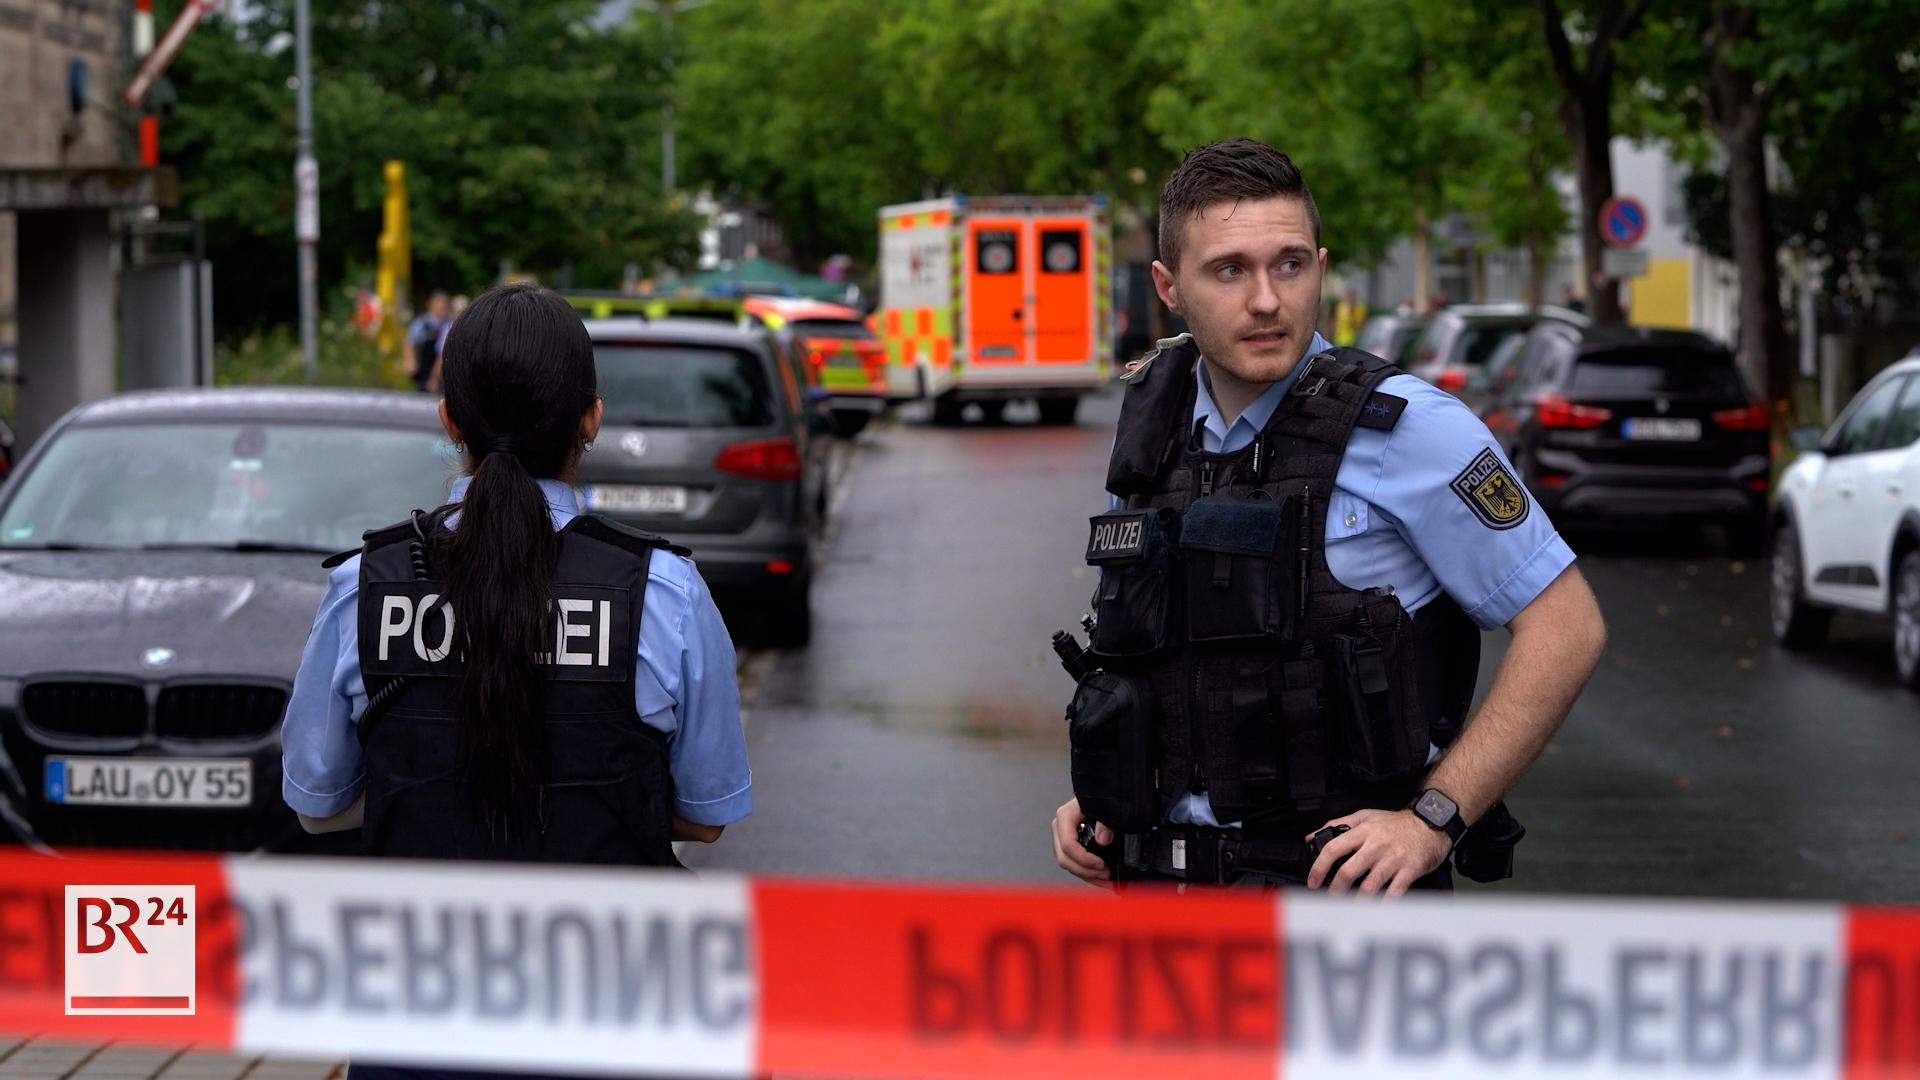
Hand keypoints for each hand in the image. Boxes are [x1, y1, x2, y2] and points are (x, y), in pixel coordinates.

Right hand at [1051, 797, 1113, 887]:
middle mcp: (1060, 827)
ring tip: (1106, 879)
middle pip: (1064, 858)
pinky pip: (1074, 863)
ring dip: (1087, 875)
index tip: (1101, 864)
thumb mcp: (1106, 805)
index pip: (1068, 845)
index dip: (1084, 859)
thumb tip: (1103, 839)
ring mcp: (1063, 837)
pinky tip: (1100, 877)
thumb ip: (1106, 822)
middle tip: (1105, 874)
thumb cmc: (1101, 796)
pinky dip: (1087, 873)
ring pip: (1068, 864)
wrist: (1102, 792)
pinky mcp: (1070, 844)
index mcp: (1065, 816)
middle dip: (1085, 871)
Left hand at [1304, 808, 1450, 895]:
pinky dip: (1384, 903)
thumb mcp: (1366, 815)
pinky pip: (1394, 892)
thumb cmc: (1397, 823)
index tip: (1313, 880)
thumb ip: (1338, 824)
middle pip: (1348, 871)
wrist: (1431, 823)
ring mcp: (1393, 859)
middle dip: (1336, 889)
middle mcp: (1376, 846)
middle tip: (1331, 897)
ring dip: (1357, 900)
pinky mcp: (1409, 870)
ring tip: (1350, 907)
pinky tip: (1377, 908)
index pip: (1334, 848)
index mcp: (1363, 831)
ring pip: (1369, 885)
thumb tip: (1312, 836)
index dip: (1319, 867)